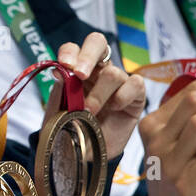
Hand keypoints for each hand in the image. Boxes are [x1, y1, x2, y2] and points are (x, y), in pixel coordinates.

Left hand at [51, 34, 146, 160]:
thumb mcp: (60, 109)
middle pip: (97, 42)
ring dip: (99, 94)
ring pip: (113, 72)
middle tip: (80, 75)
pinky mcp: (136, 94)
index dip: (70, 52)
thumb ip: (61, 89)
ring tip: (89, 112)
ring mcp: (118, 80)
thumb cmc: (72, 127)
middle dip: (87, 56)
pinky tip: (114, 109)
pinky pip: (135, 84)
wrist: (87, 153)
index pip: (73, 48)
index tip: (64, 66)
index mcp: (76, 69)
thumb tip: (59, 71)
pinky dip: (122, 96)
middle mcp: (98, 70)